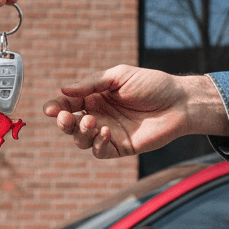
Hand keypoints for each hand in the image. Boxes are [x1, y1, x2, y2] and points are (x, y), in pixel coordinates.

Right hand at [42, 65, 228, 158]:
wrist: (180, 102)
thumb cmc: (153, 85)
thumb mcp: (119, 76)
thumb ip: (91, 83)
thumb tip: (64, 90)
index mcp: (96, 97)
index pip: (69, 104)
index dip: (56, 107)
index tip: (49, 109)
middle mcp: (99, 115)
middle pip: (71, 125)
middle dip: (63, 123)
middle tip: (65, 117)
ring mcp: (109, 132)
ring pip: (82, 140)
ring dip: (80, 133)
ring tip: (91, 121)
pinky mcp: (121, 147)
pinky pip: (100, 151)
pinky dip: (97, 143)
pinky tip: (105, 131)